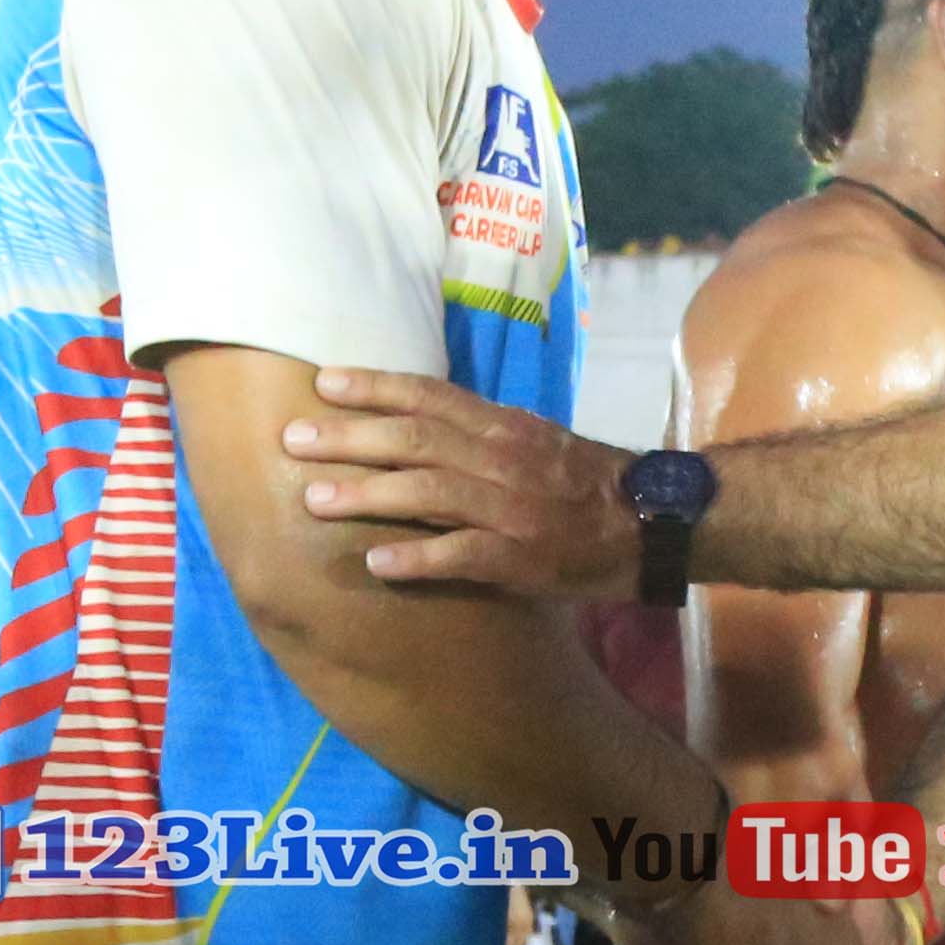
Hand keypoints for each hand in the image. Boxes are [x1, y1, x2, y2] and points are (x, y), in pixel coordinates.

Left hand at [285, 370, 643, 595]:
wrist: (652, 524)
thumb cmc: (585, 482)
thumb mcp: (534, 439)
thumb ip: (479, 431)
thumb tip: (418, 421)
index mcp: (503, 425)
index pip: (429, 394)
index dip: (374, 386)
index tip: (322, 381)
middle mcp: (502, 457)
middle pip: (414, 438)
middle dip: (348, 436)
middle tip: (292, 438)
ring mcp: (511, 507)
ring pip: (428, 491)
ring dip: (367, 494)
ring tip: (314, 500)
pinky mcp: (522, 557)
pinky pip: (462, 553)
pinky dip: (417, 557)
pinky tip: (376, 563)